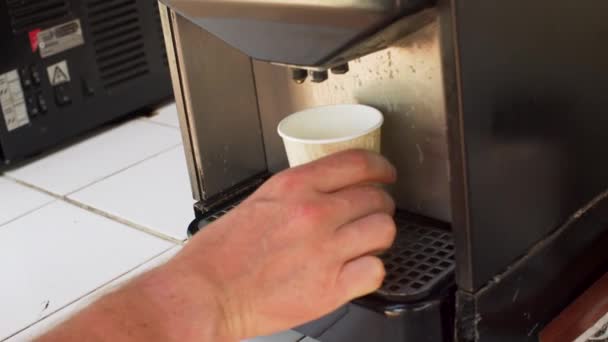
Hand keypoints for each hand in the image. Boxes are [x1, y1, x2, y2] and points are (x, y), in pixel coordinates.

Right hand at [171, 149, 397, 339]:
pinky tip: (356, 271)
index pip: (358, 163)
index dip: (381, 168)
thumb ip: (297, 194)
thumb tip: (328, 192)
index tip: (385, 174)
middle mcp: (314, 213)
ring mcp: (325, 250)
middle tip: (371, 214)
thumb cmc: (220, 254)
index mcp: (293, 186)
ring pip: (383, 230)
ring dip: (378, 236)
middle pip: (376, 198)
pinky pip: (376, 271)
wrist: (205, 293)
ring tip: (364, 243)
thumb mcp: (258, 202)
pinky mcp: (330, 287)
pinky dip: (370, 271)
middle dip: (380, 205)